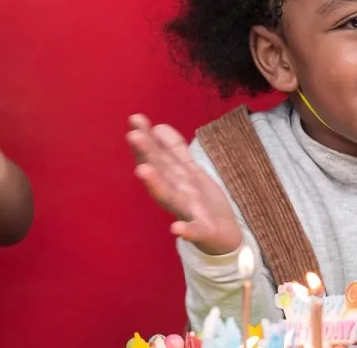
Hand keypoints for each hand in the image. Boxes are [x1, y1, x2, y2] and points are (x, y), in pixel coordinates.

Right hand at [127, 115, 241, 255]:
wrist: (224, 237)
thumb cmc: (202, 203)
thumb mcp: (189, 172)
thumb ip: (174, 151)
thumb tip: (157, 126)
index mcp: (174, 179)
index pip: (159, 155)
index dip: (147, 138)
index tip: (135, 118)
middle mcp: (176, 193)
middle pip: (160, 171)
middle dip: (146, 154)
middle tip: (132, 135)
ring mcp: (188, 212)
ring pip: (170, 197)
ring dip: (156, 185)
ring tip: (143, 171)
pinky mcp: (203, 230)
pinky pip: (194, 230)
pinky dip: (185, 230)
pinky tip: (176, 228)